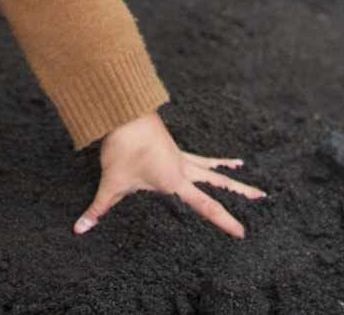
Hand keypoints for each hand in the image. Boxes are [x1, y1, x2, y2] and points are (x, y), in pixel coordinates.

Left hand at [74, 112, 263, 239]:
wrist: (123, 111)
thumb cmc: (122, 147)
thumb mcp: (110, 183)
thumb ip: (98, 209)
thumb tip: (80, 229)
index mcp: (175, 181)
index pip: (206, 206)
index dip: (225, 220)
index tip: (242, 233)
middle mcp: (183, 169)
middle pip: (218, 184)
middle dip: (241, 193)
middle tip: (263, 197)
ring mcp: (180, 156)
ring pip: (211, 169)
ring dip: (230, 175)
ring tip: (248, 175)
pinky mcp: (173, 148)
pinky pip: (199, 158)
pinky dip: (213, 161)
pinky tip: (225, 160)